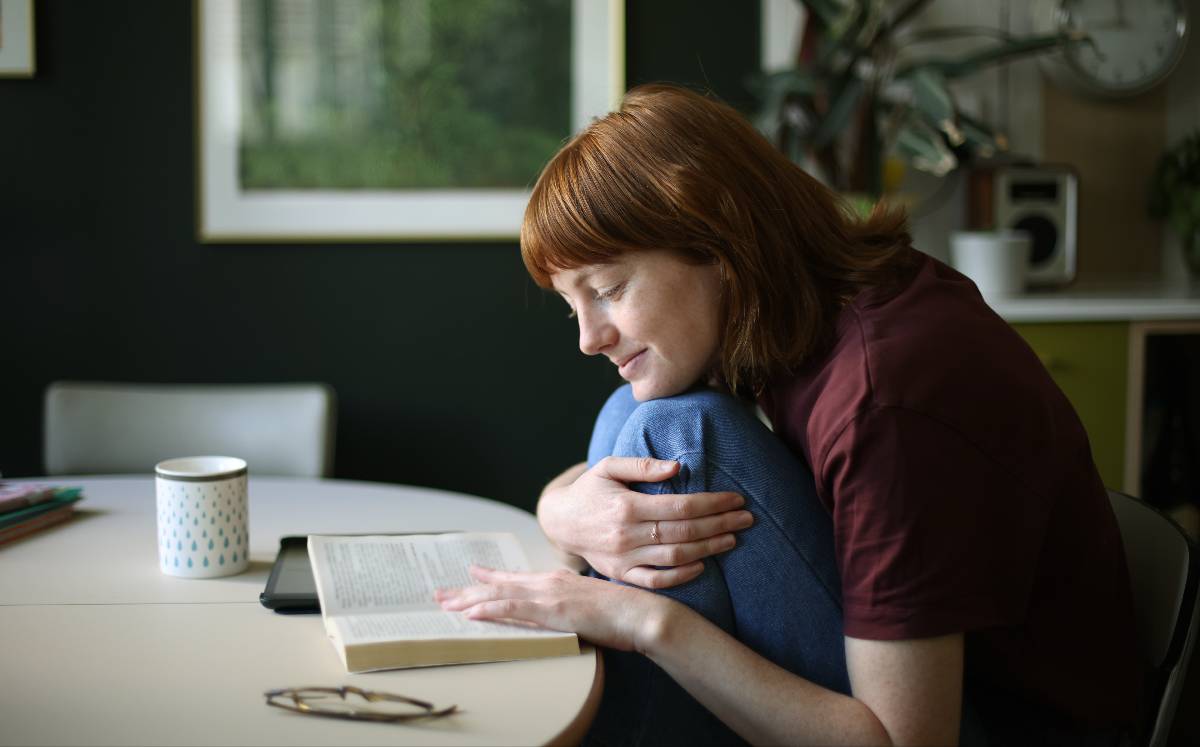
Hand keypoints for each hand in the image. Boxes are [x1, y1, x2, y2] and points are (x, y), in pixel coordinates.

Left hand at [436, 566, 676, 653]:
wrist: (642, 614)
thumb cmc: (622, 614)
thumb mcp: (588, 605)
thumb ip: (569, 605)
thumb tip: (558, 613)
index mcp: (557, 580)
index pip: (515, 579)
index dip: (489, 577)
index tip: (470, 574)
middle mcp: (549, 582)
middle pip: (500, 586)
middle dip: (468, 589)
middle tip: (440, 594)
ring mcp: (549, 594)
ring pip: (499, 595)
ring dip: (469, 599)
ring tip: (445, 603)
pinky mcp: (553, 610)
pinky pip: (513, 609)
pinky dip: (490, 609)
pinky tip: (471, 613)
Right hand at [538, 457, 752, 588]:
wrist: (559, 522)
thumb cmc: (590, 489)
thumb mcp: (608, 466)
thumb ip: (642, 464)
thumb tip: (678, 467)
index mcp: (626, 506)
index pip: (680, 506)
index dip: (712, 503)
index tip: (736, 499)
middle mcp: (626, 535)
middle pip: (684, 532)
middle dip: (720, 524)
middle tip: (747, 518)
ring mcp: (623, 558)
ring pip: (674, 557)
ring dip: (708, 549)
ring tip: (732, 538)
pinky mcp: (620, 574)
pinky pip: (655, 580)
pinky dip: (680, 575)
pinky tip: (702, 565)